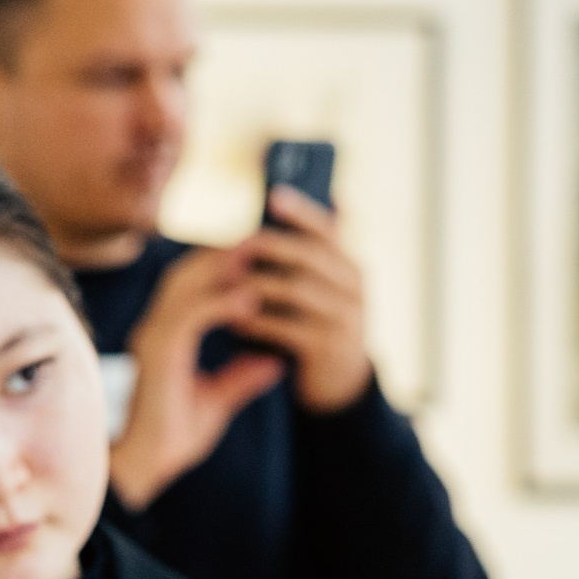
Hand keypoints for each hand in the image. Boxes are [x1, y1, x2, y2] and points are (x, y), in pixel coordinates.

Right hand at [108, 246, 284, 510]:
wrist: (145, 466)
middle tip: (263, 238)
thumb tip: (275, 362)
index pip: (192, 285)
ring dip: (223, 268)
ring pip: (185, 286)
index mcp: (167, 335)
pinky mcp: (158, 354)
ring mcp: (153, 337)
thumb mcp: (217, 402)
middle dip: (223, 253)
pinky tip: (249, 299)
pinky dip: (219, 303)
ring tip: (260, 254)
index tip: (260, 255)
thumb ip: (242, 378)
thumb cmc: (172, 438)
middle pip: (186, 274)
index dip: (222, 265)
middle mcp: (155, 328)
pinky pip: (189, 316)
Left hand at [237, 188, 371, 415]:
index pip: (329, 230)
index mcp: (350, 267)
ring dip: (255, 284)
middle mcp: (354, 288)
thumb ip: (308, 253)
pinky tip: (233, 321)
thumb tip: (287, 201)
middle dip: (267, 246)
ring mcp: (346, 318)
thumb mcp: (322, 287)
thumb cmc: (317, 324)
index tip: (273, 196)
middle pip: (309, 256)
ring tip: (223, 284)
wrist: (339, 382)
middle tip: (233, 245)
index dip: (302, 212)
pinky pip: (288, 327)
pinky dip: (257, 322)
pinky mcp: (329, 348)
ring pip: (296, 290)